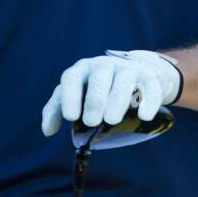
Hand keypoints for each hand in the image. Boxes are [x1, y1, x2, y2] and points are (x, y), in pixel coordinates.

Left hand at [41, 49, 181, 135]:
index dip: (69, 96)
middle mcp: (104, 65)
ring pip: (123, 81)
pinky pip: (149, 86)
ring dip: (117, 100)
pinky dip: (148, 101)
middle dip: (94, 100)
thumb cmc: (98, 88)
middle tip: (92, 122)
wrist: (135, 73)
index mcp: (82, 69)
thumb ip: (57, 109)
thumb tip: (47, 131)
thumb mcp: (76, 93)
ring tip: (112, 120)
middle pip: (99, 78)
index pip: (72, 77)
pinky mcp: (148, 76)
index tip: (70, 117)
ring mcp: (127, 69)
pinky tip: (144, 116)